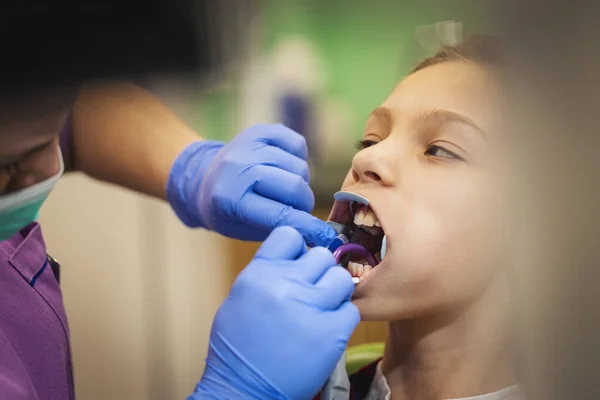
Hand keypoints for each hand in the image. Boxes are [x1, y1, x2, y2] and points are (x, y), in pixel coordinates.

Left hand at [166, 124, 336, 246]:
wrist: (204, 179)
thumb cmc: (228, 211)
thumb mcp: (245, 229)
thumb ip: (279, 227)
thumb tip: (319, 233)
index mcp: (230, 199)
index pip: (280, 215)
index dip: (308, 228)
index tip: (325, 237)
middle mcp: (238, 168)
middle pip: (295, 186)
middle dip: (303, 203)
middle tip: (295, 209)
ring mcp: (248, 145)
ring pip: (299, 167)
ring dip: (299, 182)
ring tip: (283, 189)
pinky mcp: (259, 131)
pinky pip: (297, 144)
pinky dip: (298, 158)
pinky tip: (284, 168)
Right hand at [189, 227, 359, 399]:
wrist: (244, 389)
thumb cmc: (239, 348)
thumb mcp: (239, 299)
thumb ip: (267, 273)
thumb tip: (293, 258)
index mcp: (259, 273)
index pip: (290, 235)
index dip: (298, 249)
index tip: (298, 264)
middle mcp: (284, 284)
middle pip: (322, 256)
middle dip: (319, 273)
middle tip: (312, 292)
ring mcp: (310, 307)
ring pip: (342, 278)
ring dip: (335, 293)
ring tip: (322, 310)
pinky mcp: (332, 332)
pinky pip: (351, 310)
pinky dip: (342, 320)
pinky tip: (327, 330)